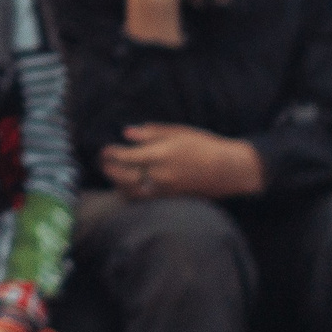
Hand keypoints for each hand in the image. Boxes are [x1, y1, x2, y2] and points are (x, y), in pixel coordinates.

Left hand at [102, 123, 264, 199]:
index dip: (110, 153)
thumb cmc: (204, 145)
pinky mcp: (171, 198)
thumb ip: (150, 133)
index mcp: (159, 155)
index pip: (124, 157)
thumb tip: (126, 133)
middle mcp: (159, 174)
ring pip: (131, 191)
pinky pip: (144, 198)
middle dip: (108, 168)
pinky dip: (131, 192)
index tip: (104, 149)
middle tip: (102, 161)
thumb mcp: (177, 132)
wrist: (228, 169)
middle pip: (123, 176)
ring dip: (117, 183)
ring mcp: (165, 189)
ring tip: (112, 173)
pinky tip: (128, 185)